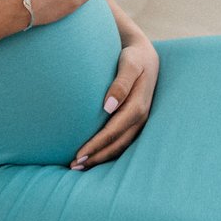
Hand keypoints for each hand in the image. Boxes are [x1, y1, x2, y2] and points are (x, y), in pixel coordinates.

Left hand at [69, 34, 158, 169]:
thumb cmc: (134, 57)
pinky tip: (94, 155)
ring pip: (120, 146)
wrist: (146, 55)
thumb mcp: (130, 64)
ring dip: (101, 157)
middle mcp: (141, 118)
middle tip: (74, 165)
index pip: (114, 131)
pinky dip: (108, 150)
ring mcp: (140, 121)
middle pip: (117, 144)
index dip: (97, 144)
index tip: (79, 153)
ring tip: (80, 165)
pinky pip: (122, 141)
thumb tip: (108, 106)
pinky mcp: (135, 121)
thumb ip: (121, 83)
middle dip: (97, 156)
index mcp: (138, 106)